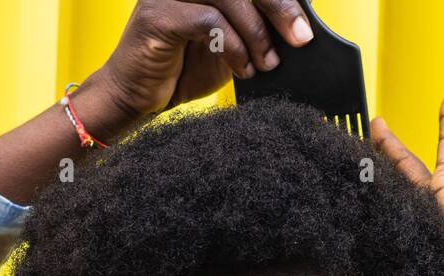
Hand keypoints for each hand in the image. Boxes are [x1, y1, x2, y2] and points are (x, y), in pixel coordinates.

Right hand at [97, 0, 314, 119]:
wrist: (138, 99)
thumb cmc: (182, 71)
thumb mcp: (231, 47)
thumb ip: (255, 30)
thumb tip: (298, 27)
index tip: (305, 25)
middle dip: (280, 8)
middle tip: (300, 38)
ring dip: (257, 33)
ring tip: (267, 64)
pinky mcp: (157, 15)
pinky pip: (209, 20)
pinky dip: (233, 46)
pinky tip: (242, 69)